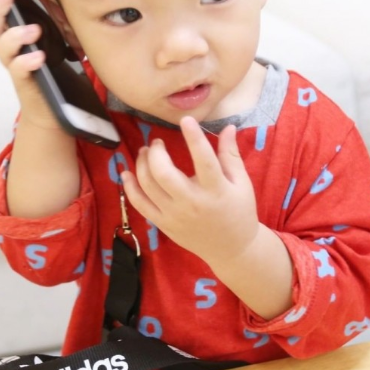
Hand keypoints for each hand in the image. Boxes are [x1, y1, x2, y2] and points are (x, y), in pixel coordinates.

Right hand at [0, 0, 62, 130]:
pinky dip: (26, 62)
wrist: (56, 110)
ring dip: (14, 36)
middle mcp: (11, 51)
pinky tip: (39, 56)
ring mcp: (15, 66)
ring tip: (33, 30)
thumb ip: (54, 15)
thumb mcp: (61, 37)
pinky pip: (18, 70)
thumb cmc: (56, 70)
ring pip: (2, 49)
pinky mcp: (24, 83)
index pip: (2, 15)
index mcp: (17, 37)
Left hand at [121, 116, 259, 268]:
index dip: (194, 138)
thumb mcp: (242, 183)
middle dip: (156, 152)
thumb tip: (228, 127)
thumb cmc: (239, 211)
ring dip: (142, 164)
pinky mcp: (163, 224)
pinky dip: (130, 187)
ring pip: (148, 186)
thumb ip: (231, 154)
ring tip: (145, 152)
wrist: (231, 249)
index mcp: (216, 190)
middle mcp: (192, 203)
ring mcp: (174, 215)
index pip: (204, 160)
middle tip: (157, 142)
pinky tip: (128, 172)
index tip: (185, 120)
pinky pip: (140, 204)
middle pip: (164, 174)